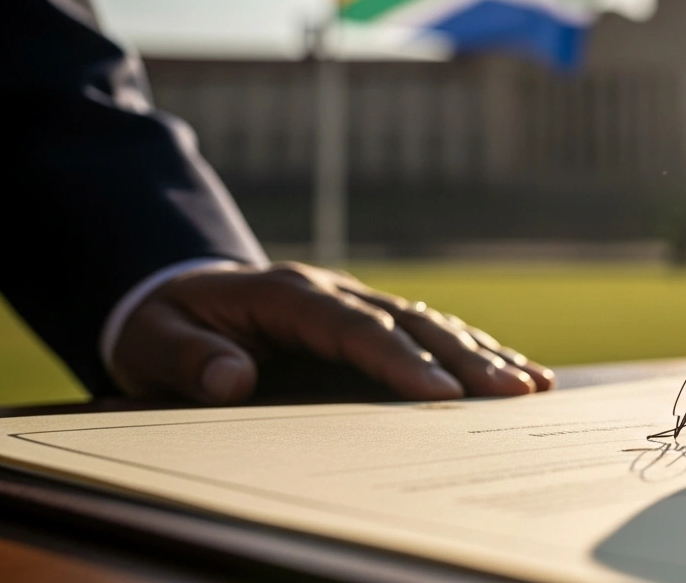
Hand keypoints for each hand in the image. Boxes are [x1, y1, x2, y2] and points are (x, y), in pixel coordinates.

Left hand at [109, 262, 554, 403]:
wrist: (173, 298)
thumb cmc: (164, 327)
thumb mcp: (154, 343)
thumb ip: (190, 359)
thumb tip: (235, 381)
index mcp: (285, 293)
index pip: (351, 328)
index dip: (398, 359)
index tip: (440, 394)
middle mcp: (332, 292)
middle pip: (408, 322)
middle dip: (464, 359)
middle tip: (513, 393)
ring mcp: (355, 302)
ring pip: (430, 323)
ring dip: (481, 355)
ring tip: (531, 385)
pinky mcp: (369, 320)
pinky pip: (429, 333)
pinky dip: (472, 352)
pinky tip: (515, 372)